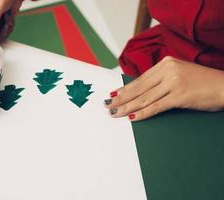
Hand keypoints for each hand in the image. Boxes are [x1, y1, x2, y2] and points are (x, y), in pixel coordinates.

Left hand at [105, 56, 223, 120]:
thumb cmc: (202, 82)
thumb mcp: (179, 73)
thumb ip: (161, 79)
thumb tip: (141, 91)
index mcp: (166, 63)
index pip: (140, 79)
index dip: (125, 89)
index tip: (114, 95)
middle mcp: (168, 70)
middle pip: (139, 88)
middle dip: (121, 99)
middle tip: (108, 105)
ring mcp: (173, 82)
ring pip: (144, 98)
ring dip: (127, 107)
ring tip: (115, 113)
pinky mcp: (179, 95)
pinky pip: (156, 106)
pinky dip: (143, 113)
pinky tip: (132, 118)